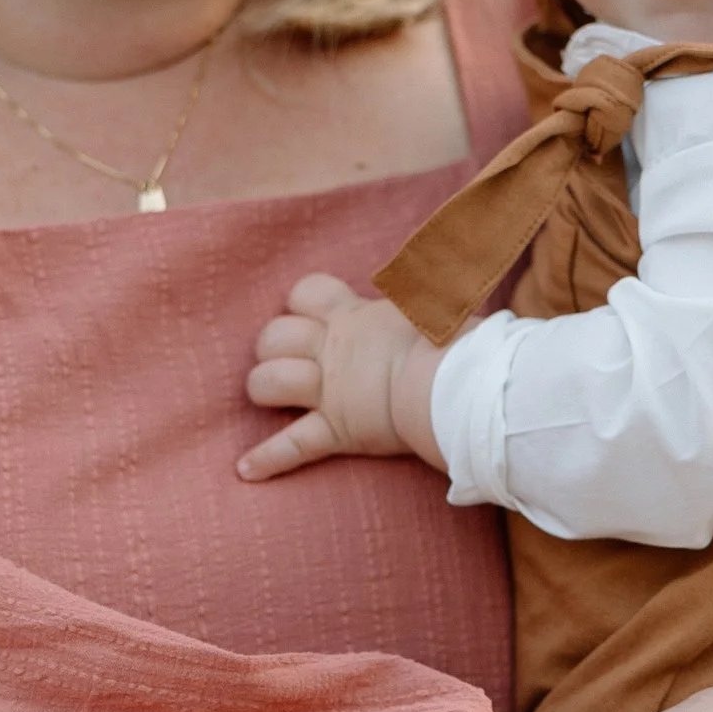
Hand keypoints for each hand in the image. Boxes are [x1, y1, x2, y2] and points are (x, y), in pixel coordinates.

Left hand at [239, 274, 445, 480]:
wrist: (454, 386)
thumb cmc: (454, 342)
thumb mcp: (441, 302)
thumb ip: (432, 287)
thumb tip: (467, 241)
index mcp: (355, 316)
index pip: (307, 292)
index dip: (303, 303)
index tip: (317, 316)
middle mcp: (333, 350)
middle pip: (273, 337)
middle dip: (273, 347)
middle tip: (295, 360)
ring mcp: (330, 392)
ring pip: (269, 383)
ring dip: (265, 388)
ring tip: (273, 398)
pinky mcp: (337, 431)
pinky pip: (293, 447)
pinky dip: (267, 460)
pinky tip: (245, 471)